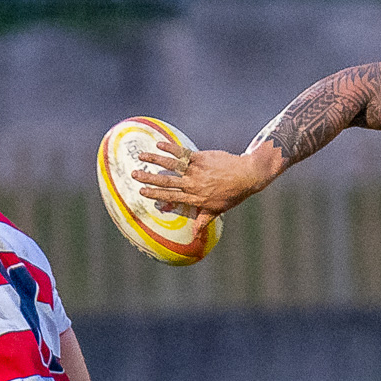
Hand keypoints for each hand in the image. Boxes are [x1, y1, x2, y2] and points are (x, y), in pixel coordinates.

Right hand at [132, 141, 271, 235]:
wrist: (246, 175)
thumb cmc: (232, 194)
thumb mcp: (218, 210)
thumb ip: (203, 220)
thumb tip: (195, 236)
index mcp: (195, 198)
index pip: (171, 197)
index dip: (155, 195)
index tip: (142, 192)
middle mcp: (193, 184)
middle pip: (167, 181)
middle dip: (149, 178)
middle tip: (134, 175)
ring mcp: (196, 170)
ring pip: (171, 165)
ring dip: (155, 160)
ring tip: (141, 156)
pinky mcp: (201, 158)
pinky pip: (182, 153)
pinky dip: (170, 148)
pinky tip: (159, 144)